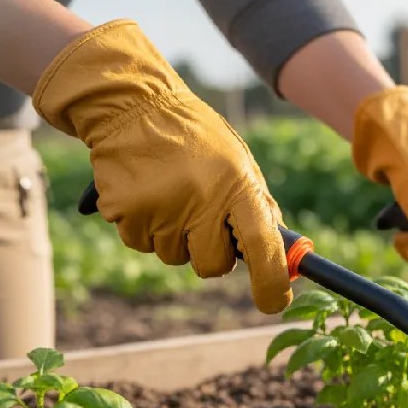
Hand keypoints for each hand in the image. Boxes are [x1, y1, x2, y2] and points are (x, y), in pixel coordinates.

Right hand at [33, 20, 290, 313]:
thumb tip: (282, 255)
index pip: (261, 244)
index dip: (271, 280)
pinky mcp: (125, 211)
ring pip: (173, 257)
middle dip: (210, 253)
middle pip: (213, 266)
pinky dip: (143, 227)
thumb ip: (258, 207)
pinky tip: (145, 193)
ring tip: (170, 193)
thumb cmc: (197, 140)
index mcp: (237, 186)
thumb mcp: (239, 164)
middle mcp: (201, 200)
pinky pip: (140, 244)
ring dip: (173, 237)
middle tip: (201, 219)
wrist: (133, 105)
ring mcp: (160, 207)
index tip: (274, 302)